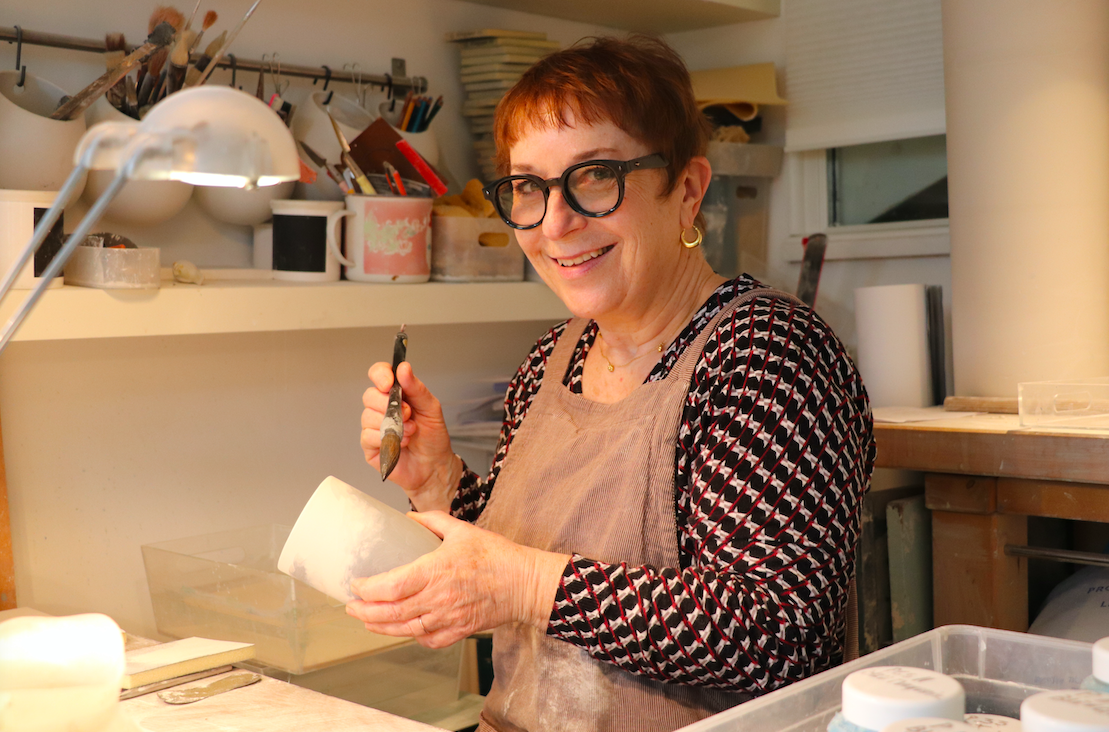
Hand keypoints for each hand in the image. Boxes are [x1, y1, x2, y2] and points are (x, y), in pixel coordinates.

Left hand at [346, 511, 569, 648]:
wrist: (524, 583)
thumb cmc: (496, 556)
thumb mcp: (462, 530)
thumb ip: (432, 521)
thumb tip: (408, 517)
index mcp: (436, 572)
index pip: (391, 586)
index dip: (368, 589)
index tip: (356, 584)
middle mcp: (438, 599)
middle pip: (391, 613)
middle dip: (365, 611)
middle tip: (351, 606)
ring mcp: (447, 618)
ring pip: (405, 630)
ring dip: (381, 627)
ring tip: (367, 620)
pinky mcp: (458, 631)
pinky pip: (428, 640)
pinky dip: (411, 636)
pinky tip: (403, 630)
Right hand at [360, 361, 459, 510]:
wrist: (435, 466)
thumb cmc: (433, 438)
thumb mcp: (431, 408)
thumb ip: (416, 388)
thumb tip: (403, 368)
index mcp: (396, 394)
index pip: (378, 374)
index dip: (380, 375)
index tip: (389, 384)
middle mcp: (381, 408)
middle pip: (369, 395)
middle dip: (389, 405)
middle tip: (408, 414)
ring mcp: (373, 427)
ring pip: (367, 416)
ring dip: (392, 425)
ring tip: (410, 433)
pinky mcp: (370, 446)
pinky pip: (367, 436)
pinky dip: (386, 439)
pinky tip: (401, 444)